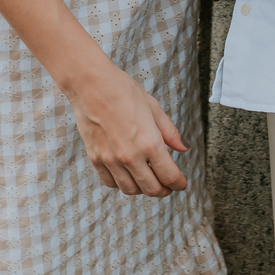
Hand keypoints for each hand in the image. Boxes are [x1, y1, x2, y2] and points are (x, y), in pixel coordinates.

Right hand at [69, 60, 188, 196]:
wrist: (91, 85)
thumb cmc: (123, 91)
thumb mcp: (153, 107)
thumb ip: (169, 132)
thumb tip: (183, 148)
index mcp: (149, 143)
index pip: (169, 176)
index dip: (179, 183)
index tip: (181, 183)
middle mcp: (130, 156)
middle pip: (152, 189)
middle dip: (164, 190)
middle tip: (168, 185)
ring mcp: (111, 160)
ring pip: (130, 190)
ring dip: (142, 189)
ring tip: (148, 179)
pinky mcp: (95, 159)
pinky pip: (110, 182)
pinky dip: (121, 183)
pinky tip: (127, 174)